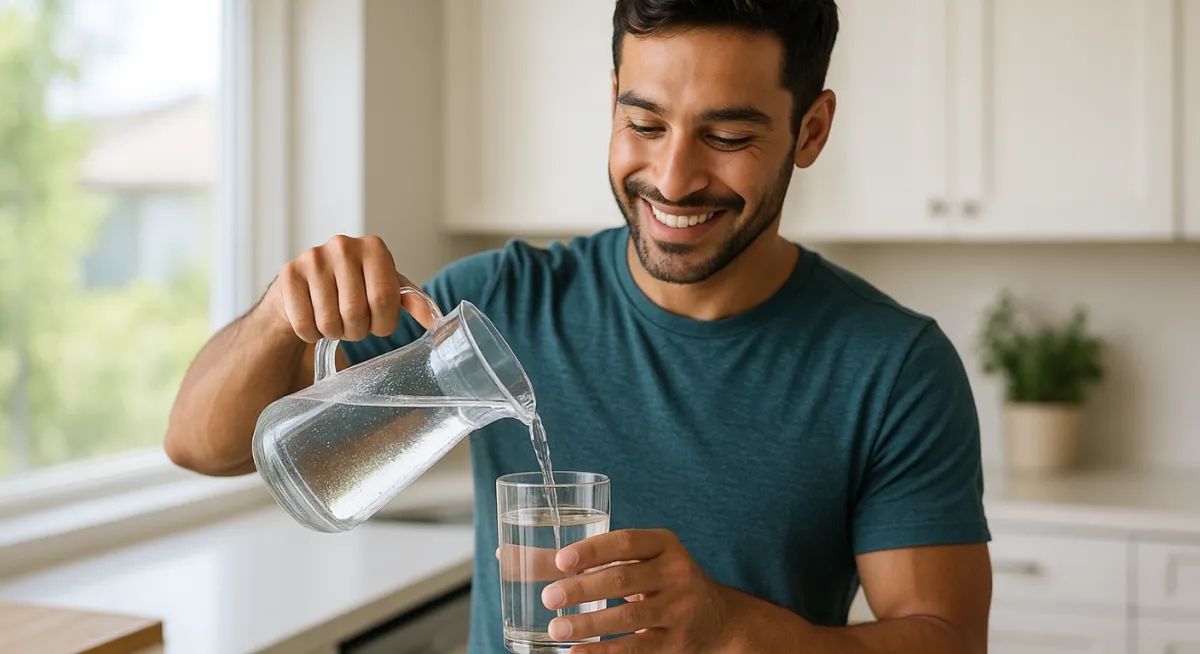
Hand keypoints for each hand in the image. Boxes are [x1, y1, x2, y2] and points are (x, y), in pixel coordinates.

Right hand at [263, 234, 436, 342]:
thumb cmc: (354, 288)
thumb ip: (413, 302)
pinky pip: (304, 324)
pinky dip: (311, 333)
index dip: (383, 323)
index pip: (385, 300)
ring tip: (334, 321)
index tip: (378, 323)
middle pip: (356, 312)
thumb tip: (437, 321)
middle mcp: (343, 245)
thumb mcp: (387, 290)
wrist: (307, 286)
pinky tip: (313, 319)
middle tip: (354, 325)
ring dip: (334, 333)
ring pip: (329, 322)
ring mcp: (313, 258)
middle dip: (357, 331)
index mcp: (374, 248)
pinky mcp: (288, 274)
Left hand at [539, 529, 740, 652]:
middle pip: (624, 578)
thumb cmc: (658, 580)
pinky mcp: (675, 641)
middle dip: (583, 588)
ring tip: (556, 628)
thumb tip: (509, 557)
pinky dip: (604, 652)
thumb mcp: (634, 561)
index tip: (562, 560)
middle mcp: (675, 572)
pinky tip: (576, 653)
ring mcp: (678, 608)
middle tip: (550, 597)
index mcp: (663, 544)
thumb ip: (580, 560)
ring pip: (629, 616)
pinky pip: (636, 647)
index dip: (593, 550)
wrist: (717, 618)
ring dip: (589, 624)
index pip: (626, 541)